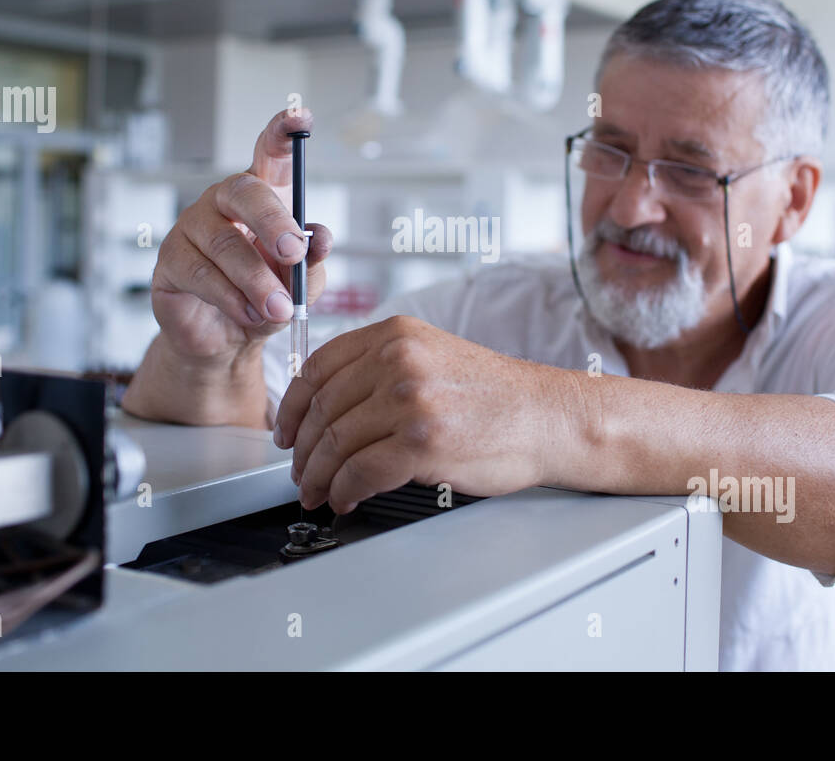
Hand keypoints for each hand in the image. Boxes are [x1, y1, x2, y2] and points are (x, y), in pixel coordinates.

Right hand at [151, 108, 332, 360]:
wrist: (228, 340)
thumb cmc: (266, 298)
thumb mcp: (301, 283)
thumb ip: (312, 261)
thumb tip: (320, 239)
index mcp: (262, 196)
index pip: (270, 153)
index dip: (283, 132)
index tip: (301, 119)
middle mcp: (224, 202)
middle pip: (244, 192)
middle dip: (273, 223)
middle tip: (293, 253)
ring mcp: (192, 227)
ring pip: (225, 244)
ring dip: (258, 280)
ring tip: (279, 308)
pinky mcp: (170, 260)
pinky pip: (201, 275)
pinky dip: (232, 299)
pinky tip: (249, 314)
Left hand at [273, 315, 580, 513]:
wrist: (548, 419)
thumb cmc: (496, 397)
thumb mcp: (434, 357)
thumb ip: (382, 368)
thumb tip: (327, 407)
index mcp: (397, 335)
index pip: (318, 367)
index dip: (292, 407)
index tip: (287, 431)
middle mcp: (398, 360)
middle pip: (321, 410)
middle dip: (303, 451)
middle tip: (301, 474)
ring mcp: (409, 400)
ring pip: (335, 443)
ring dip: (319, 477)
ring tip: (318, 493)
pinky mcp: (421, 442)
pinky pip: (359, 472)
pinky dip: (344, 491)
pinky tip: (346, 498)